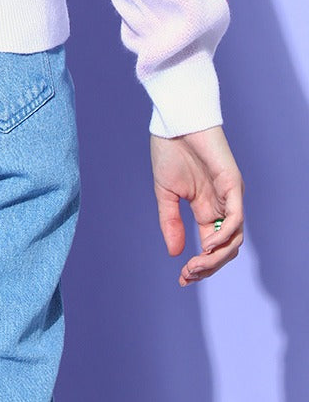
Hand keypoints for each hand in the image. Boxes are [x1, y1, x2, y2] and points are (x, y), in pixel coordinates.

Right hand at [151, 124, 243, 286]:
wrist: (174, 121)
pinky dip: (224, 235)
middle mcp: (222, 206)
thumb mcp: (165, 193)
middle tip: (190, 274)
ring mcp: (229, 197)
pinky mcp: (233, 185)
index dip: (201, 266)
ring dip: (217, 256)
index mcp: (206, 209)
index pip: (211, 246)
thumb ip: (171, 221)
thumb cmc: (170, 150)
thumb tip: (176, 253)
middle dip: (209, 266)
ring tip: (198, 263)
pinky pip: (236, 219)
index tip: (183, 279)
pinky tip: (208, 244)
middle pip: (226, 248)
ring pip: (235, 239)